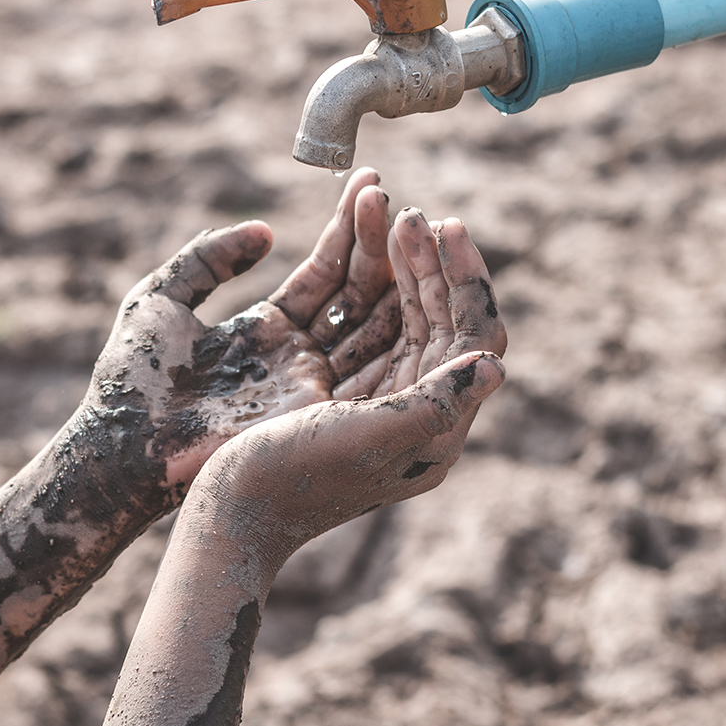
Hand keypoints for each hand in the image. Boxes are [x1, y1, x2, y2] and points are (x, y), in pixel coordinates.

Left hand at [81, 168, 401, 505]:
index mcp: (269, 329)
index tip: (368, 183)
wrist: (122, 445)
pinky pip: (370, 360)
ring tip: (408, 220)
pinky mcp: (316, 410)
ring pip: (371, 320)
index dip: (345, 229)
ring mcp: (313, 383)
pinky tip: (411, 276)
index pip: (323, 272)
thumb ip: (209, 257)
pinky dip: (394, 319)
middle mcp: (300, 355)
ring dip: (391, 272)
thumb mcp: (161, 298)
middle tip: (388, 192)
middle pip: (355, 292)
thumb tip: (265, 231)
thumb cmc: (131, 378)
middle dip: (374, 242)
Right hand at [194, 210, 508, 555]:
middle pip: (440, 319)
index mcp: (435, 428)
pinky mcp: (337, 389)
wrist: (229, 518)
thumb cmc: (290, 481)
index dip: (466, 279)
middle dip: (429, 261)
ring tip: (384, 208)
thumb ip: (434, 404)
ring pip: (402, 313)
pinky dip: (363, 280)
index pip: (473, 338)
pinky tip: (355, 243)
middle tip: (410, 211)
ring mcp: (376, 398)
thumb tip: (496, 365)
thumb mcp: (367, 439)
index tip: (445, 225)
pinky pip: (365, 322)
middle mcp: (414, 410)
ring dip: (397, 261)